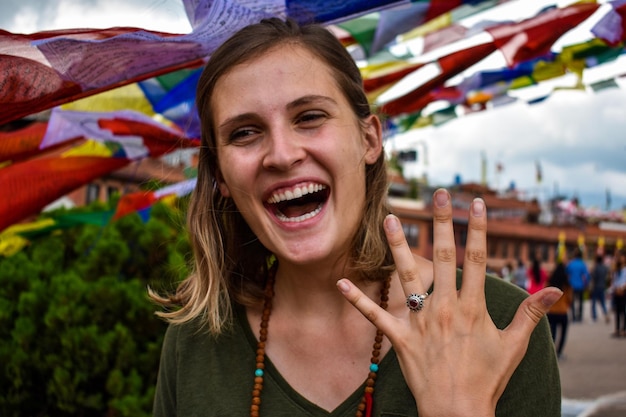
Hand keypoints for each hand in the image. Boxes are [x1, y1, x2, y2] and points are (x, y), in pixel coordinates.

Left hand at [337, 188, 561, 416]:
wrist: (458, 413)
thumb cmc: (487, 379)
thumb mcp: (513, 346)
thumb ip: (530, 314)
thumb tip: (555, 290)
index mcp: (473, 307)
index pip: (477, 259)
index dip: (477, 229)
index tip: (475, 203)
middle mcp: (445, 307)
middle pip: (443, 257)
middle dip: (441, 223)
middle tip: (437, 194)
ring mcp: (421, 322)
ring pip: (407, 276)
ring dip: (398, 245)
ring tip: (390, 218)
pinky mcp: (400, 338)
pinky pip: (376, 316)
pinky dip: (359, 299)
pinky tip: (341, 282)